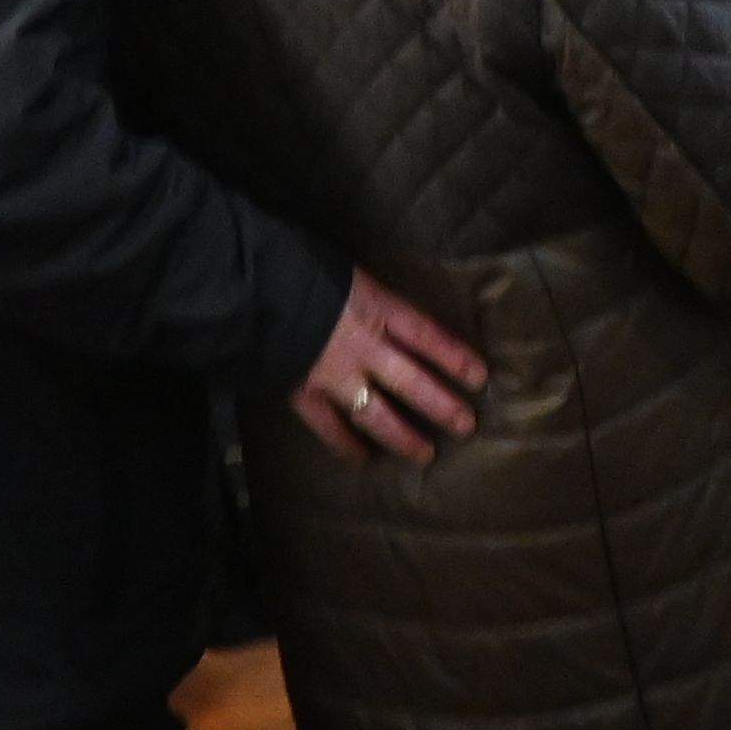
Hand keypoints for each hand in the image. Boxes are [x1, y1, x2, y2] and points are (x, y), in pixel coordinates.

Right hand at [293, 271, 486, 465]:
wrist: (250, 287)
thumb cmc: (302, 269)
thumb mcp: (350, 275)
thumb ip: (372, 300)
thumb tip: (392, 319)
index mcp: (377, 309)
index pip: (427, 336)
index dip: (455, 358)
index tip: (480, 377)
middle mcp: (363, 346)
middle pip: (411, 381)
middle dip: (441, 406)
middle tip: (467, 425)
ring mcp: (333, 375)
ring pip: (376, 413)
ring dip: (402, 436)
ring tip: (425, 454)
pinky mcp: (303, 393)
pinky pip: (329, 427)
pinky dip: (345, 445)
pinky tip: (362, 460)